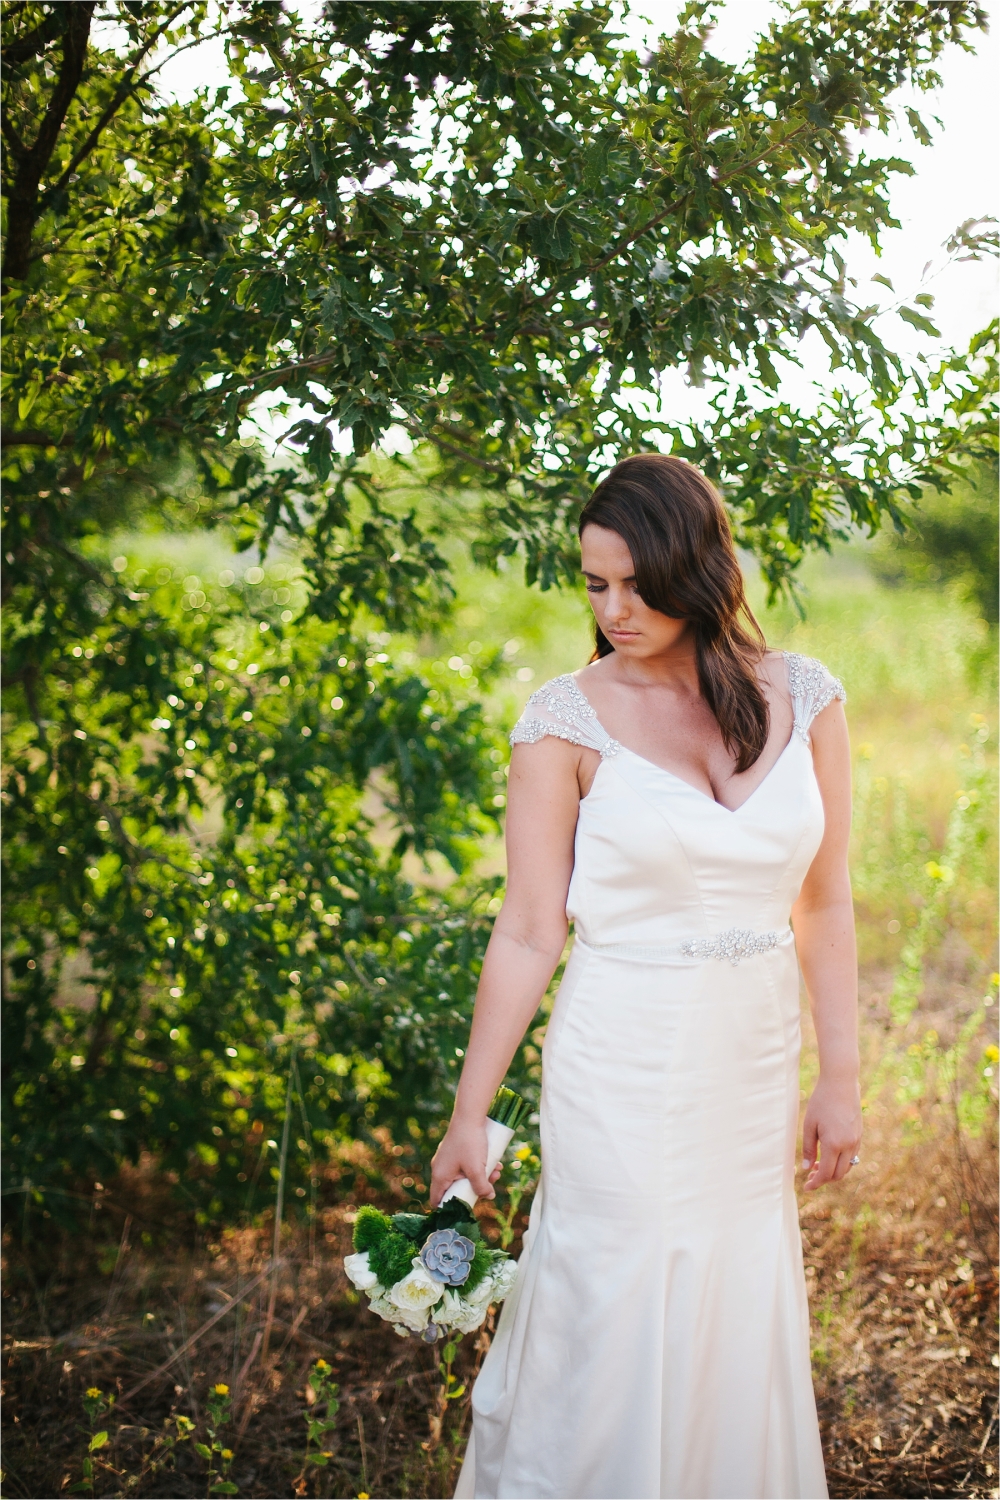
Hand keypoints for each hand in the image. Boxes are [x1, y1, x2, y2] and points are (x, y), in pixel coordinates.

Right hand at [430, 1117, 502, 1205]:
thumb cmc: (470, 1142)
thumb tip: (488, 1196)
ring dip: (480, 1177)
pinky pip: (466, 1165)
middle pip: (455, 1189)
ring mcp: (447, 1159)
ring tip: (496, 1172)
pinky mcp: (456, 1151)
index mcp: (440, 1176)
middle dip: (474, 1189)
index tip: (465, 1210)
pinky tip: (493, 1162)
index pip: (437, 1201)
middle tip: (489, 1187)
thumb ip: (481, 1187)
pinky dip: (478, 1166)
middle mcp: (440, 1168)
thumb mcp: (476, 1169)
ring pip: (464, 1176)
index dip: (449, 1209)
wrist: (469, 1115)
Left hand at [801, 1075, 861, 1189]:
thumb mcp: (809, 1124)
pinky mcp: (859, 1136)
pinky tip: (829, 1155)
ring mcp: (856, 1141)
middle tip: (810, 1176)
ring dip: (833, 1171)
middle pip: (838, 1175)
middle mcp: (848, 1145)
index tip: (806, 1187)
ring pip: (846, 1167)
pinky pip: (851, 1157)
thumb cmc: (821, 1101)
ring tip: (817, 1165)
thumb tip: (806, 1168)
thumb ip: (808, 1148)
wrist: (841, 1083)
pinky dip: (840, 1162)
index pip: (826, 1173)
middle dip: (824, 1179)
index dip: (815, 1183)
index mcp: (834, 1144)